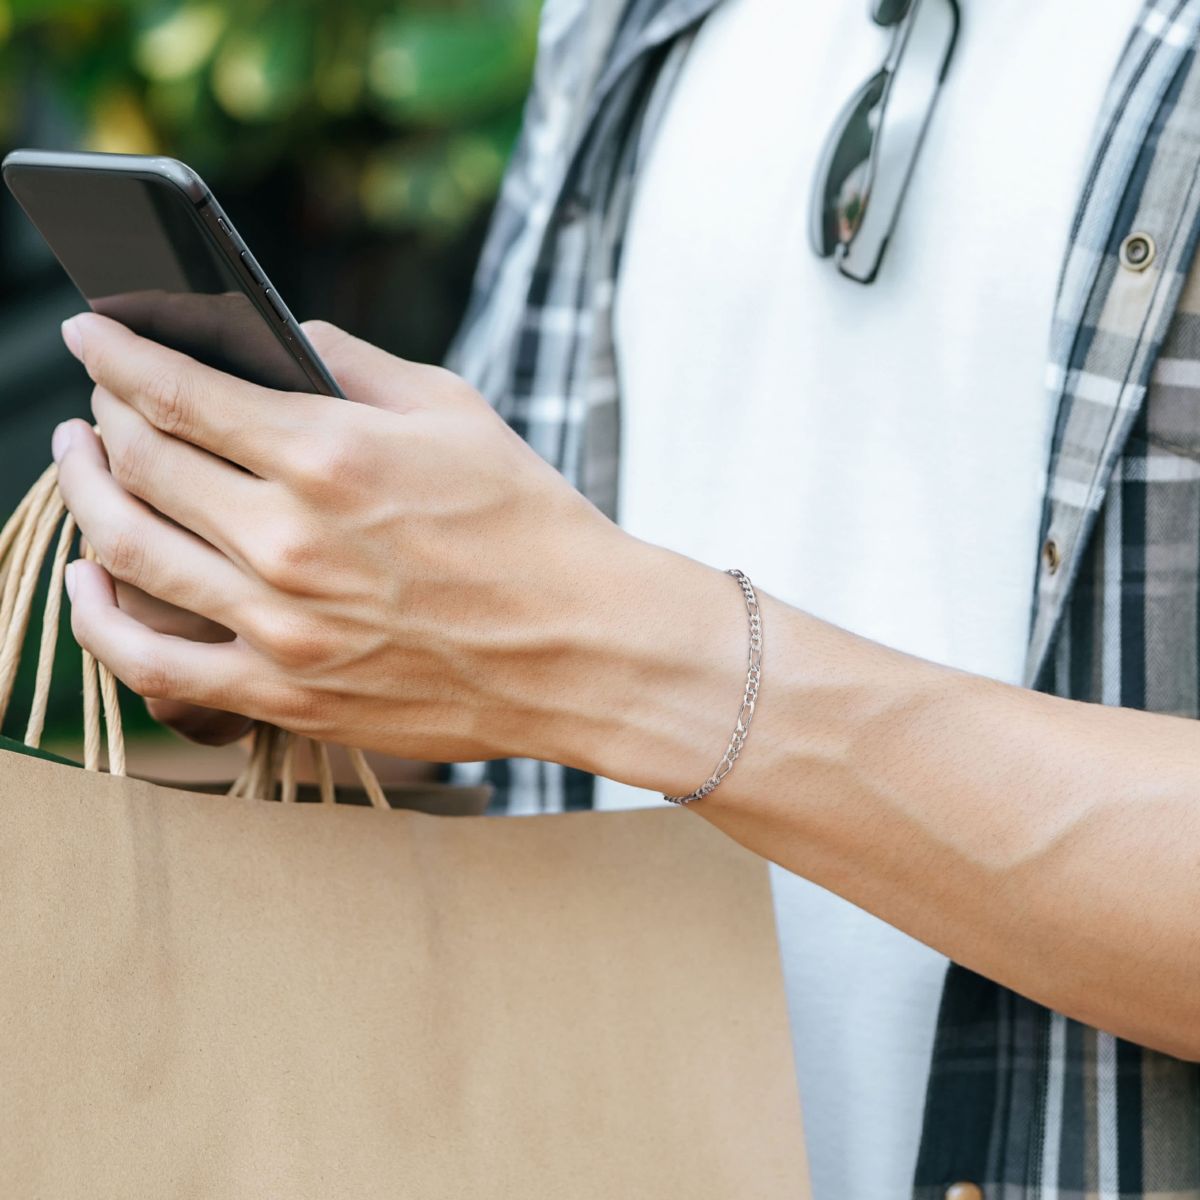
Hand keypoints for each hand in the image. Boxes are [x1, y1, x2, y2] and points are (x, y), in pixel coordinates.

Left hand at [51, 313, 696, 768]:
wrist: (581, 647)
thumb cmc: (530, 523)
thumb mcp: (456, 411)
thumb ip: (353, 364)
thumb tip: (278, 339)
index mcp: (329, 455)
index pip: (178, 389)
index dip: (116, 351)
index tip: (89, 332)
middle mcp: (287, 541)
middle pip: (139, 463)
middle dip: (100, 416)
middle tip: (96, 400)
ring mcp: (280, 626)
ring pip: (128, 551)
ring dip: (85, 495)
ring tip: (81, 468)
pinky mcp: (287, 694)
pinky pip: (152, 662)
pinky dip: (100, 617)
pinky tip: (89, 579)